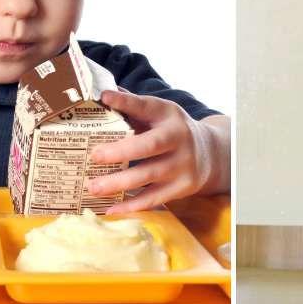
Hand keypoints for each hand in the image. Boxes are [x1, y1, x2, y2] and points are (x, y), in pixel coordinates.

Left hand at [86, 90, 220, 213]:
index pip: (146, 106)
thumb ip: (133, 106)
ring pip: (148, 175)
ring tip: (92, 187)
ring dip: (118, 183)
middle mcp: (179, 138)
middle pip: (149, 145)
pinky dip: (131, 206)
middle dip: (120, 151)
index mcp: (169, 114)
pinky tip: (110, 208)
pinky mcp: (183, 187)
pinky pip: (154, 198)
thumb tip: (100, 95)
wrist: (210, 153)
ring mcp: (182, 164)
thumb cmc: (172, 131)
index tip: (105, 97)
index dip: (126, 102)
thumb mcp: (160, 114)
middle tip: (94, 155)